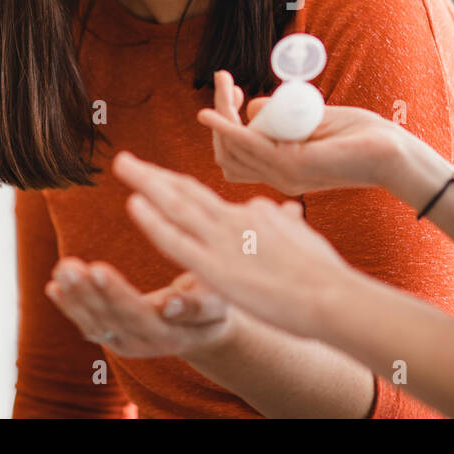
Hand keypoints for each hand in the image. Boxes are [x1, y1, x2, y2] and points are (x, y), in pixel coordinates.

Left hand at [45, 258, 234, 358]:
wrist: (205, 328)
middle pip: (110, 318)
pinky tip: (54, 286)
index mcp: (170, 333)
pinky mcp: (115, 338)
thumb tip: (170, 305)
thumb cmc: (214, 304)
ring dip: (74, 297)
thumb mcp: (217, 302)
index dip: (116, 293)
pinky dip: (70, 306)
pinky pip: (88, 324)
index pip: (137, 313)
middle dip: (86, 292)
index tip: (98, 269)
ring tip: (61, 269)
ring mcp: (126, 344)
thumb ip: (196, 306)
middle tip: (68, 266)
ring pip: (94, 322)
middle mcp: (144, 343)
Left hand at [114, 151, 352, 338]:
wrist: (331, 294)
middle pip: (185, 191)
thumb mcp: (298, 236)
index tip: (156, 177)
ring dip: (146, 183)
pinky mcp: (216, 268)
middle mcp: (233, 220)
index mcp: (250, 216)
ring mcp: (223, 242)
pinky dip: (153, 221)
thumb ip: (276, 222)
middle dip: (153, 175)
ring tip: (121, 165)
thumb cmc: (321, 273)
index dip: (176, 186)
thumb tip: (264, 208)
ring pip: (175, 205)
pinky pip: (177, 240)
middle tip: (124, 159)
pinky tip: (133, 204)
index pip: (206, 198)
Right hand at [200, 69, 403, 196]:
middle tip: (224, 82)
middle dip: (218, 117)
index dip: (223, 124)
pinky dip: (225, 129)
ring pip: (231, 149)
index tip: (230, 88)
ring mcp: (283, 174)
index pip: (235, 155)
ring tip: (225, 84)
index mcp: (281, 170)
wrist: (394, 152)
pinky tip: (212, 113)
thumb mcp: (313, 121)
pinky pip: (248, 146)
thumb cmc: (360, 136)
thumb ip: (283, 117)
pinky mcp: (293, 165)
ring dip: (221, 114)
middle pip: (226, 154)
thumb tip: (252, 107)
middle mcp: (278, 177)